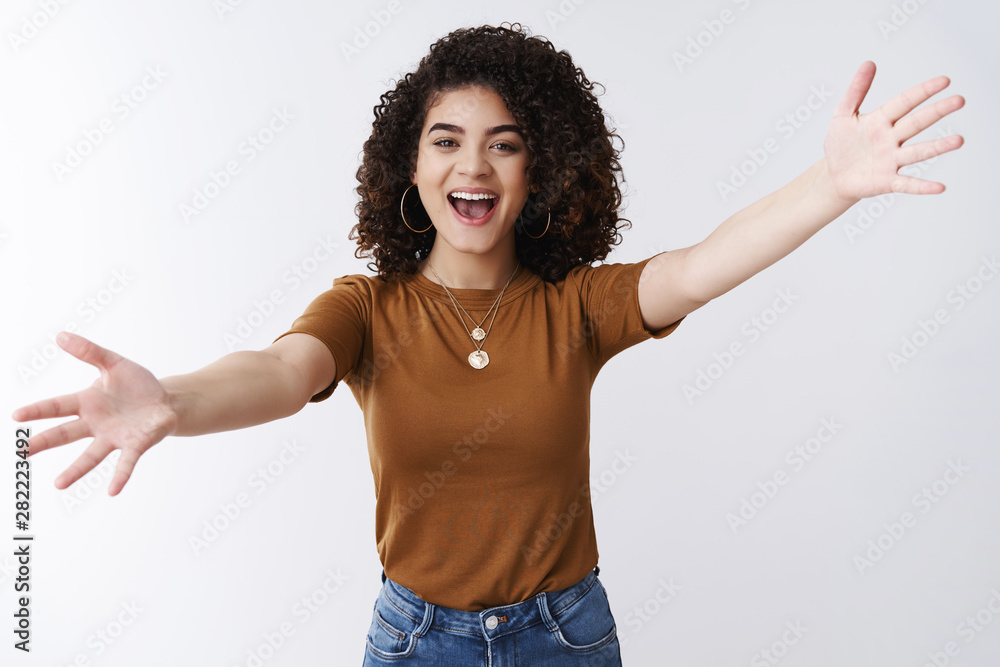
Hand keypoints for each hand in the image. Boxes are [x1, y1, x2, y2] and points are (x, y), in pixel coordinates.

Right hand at [11, 332, 178, 495]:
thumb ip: (89, 352)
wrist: (167, 400)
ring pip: (91, 456)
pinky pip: (126, 463)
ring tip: (59, 485)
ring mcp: (114, 437)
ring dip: (76, 470)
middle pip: (67, 433)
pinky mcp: (135, 445)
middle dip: (46, 442)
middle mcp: (96, 424)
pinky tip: (113, 491)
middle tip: (23, 452)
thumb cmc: (138, 385)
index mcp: (88, 402)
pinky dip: (120, 476)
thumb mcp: (114, 363)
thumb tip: (60, 336)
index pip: (57, 406)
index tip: (16, 416)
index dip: (38, 410)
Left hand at [823, 61, 964, 200]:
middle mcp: (891, 139)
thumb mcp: (843, 115)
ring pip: (918, 152)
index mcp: (881, 121)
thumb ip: (856, 91)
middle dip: (937, 112)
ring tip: (958, 140)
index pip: (905, 102)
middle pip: (916, 123)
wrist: (833, 175)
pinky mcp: (887, 181)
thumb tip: (869, 63)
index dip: (922, 92)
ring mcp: (891, 160)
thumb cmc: (840, 144)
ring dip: (938, 147)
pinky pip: (907, 183)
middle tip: (959, 100)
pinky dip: (922, 186)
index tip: (945, 81)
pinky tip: (939, 187)